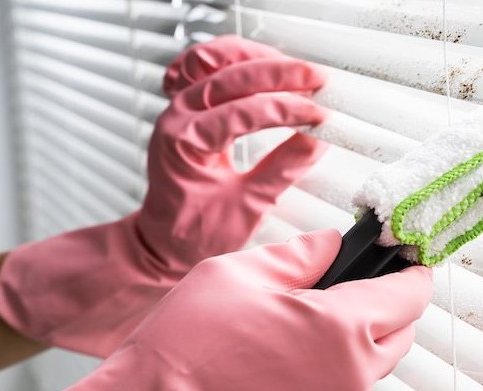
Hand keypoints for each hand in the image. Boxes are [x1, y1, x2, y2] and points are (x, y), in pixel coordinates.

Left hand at [0, 36, 327, 357]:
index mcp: (185, 142)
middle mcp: (177, 116)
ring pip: (215, 60)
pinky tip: (257, 64)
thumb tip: (315, 142)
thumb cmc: (193, 232)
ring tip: (295, 69)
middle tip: (317, 80)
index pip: (244, 112)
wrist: (163, 240)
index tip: (319, 115)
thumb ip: (282, 171)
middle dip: (280, 74)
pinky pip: (204, 67)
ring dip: (257, 58)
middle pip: (231, 76)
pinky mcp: (187, 107)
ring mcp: (179, 107)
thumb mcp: (246, 207)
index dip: (287, 110)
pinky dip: (232, 59)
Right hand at [0, 230, 433, 390]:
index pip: (408, 295)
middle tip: (350, 305)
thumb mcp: (240, 274)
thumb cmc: (186, 350)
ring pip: (366, 380)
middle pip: (399, 338)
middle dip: (386, 316)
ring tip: (291, 354)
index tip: (412, 269)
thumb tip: (331, 245)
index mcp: (342, 328)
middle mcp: (354, 380)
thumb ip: (301, 255)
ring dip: (347, 362)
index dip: (412, 276)